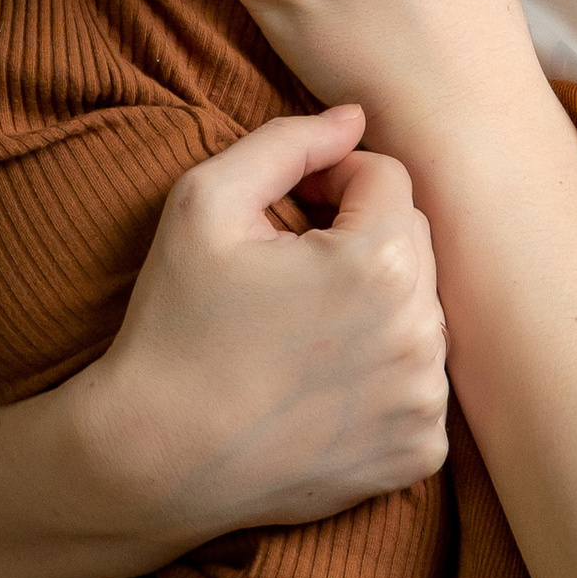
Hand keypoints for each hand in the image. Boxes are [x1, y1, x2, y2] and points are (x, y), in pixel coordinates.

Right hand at [94, 103, 451, 524]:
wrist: (151, 460)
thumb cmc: (173, 325)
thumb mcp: (204, 203)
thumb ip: (288, 141)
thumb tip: (355, 118)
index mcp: (381, 260)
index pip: (387, 178)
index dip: (330, 183)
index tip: (283, 217)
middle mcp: (421, 332)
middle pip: (412, 245)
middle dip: (359, 244)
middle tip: (285, 280)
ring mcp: (425, 400)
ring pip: (419, 315)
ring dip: (376, 309)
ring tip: (302, 335)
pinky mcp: (418, 452)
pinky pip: (418, 385)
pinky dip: (382, 379)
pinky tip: (321, 387)